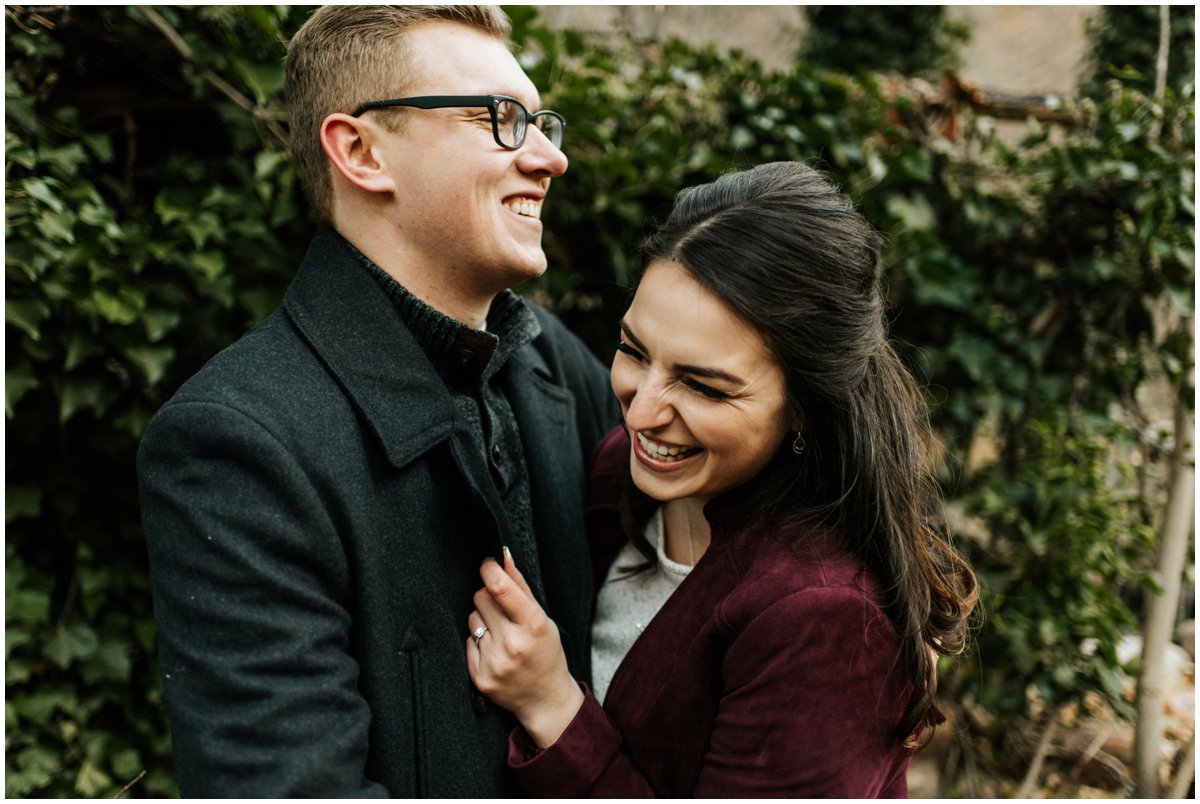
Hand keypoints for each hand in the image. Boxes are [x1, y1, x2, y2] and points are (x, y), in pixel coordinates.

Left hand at [466, 547, 584, 747]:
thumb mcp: (542, 618)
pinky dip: (477, 643)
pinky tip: (495, 652)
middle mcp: (512, 645)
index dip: (489, 570)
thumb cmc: (546, 653)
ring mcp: (494, 663)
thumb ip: (521, 587)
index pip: (500, 588)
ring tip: (501, 635)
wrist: (545, 700)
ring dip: (483, 621)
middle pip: (481, 598)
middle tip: (503, 612)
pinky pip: (466, 642)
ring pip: (472, 619)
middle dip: (489, 597)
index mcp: (533, 626)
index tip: (487, 564)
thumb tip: (503, 555)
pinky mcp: (479, 678)